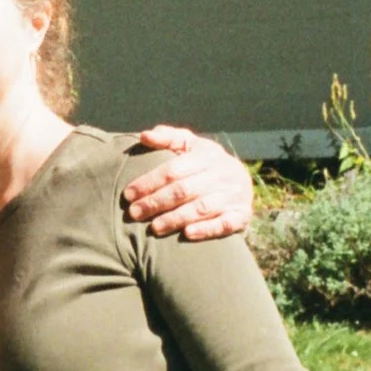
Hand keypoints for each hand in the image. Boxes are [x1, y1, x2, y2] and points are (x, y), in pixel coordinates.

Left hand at [124, 125, 254, 241]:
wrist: (242, 180)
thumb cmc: (206, 163)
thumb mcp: (190, 145)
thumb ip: (168, 138)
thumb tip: (144, 136)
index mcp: (207, 155)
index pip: (173, 170)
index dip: (149, 182)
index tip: (128, 194)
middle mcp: (221, 174)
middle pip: (184, 190)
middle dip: (156, 202)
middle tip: (133, 213)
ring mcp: (233, 195)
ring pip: (201, 208)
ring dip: (175, 218)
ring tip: (154, 227)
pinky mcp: (241, 215)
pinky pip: (225, 224)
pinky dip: (206, 229)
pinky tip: (187, 234)